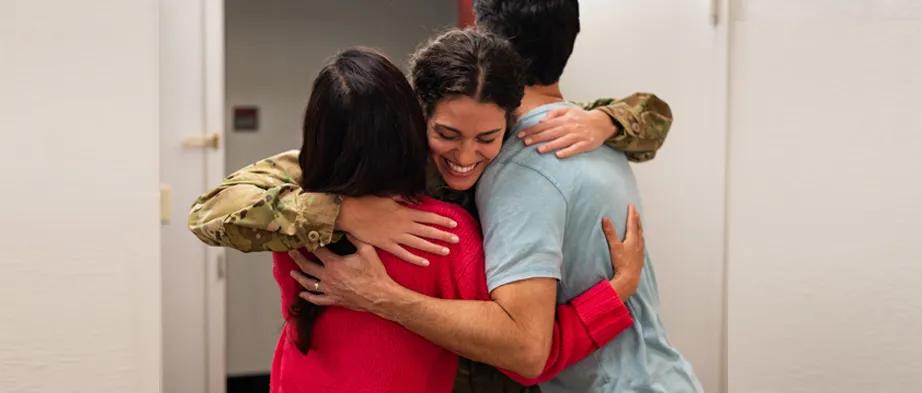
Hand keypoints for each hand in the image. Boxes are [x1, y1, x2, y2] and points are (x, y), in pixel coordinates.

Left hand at [288, 235, 397, 312]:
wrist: (380, 296)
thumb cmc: (374, 274)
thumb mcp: (367, 251)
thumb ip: (355, 239)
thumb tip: (346, 229)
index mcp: (334, 263)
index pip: (317, 251)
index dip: (310, 243)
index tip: (304, 238)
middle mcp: (328, 277)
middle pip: (307, 267)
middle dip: (298, 258)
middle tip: (291, 253)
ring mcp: (329, 290)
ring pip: (308, 283)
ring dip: (299, 277)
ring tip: (292, 272)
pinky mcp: (333, 300)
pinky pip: (316, 299)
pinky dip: (307, 297)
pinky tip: (302, 294)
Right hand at [336, 195, 458, 265]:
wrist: (350, 212)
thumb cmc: (367, 201)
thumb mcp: (388, 196)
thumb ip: (404, 198)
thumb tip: (416, 199)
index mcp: (405, 212)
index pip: (429, 216)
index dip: (442, 221)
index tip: (454, 224)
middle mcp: (403, 225)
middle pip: (428, 231)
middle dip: (443, 235)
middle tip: (457, 239)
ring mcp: (395, 236)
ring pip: (419, 244)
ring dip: (434, 248)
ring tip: (446, 251)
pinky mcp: (386, 245)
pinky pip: (403, 254)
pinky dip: (415, 259)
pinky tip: (425, 262)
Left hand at [518, 107, 617, 158]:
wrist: (602, 122)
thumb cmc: (582, 118)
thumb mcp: (568, 110)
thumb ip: (554, 114)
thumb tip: (541, 120)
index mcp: (564, 119)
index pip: (544, 125)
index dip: (532, 130)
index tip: (521, 134)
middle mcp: (570, 127)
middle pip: (551, 133)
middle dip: (537, 137)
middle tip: (525, 142)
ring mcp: (578, 136)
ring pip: (562, 141)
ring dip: (550, 145)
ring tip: (539, 150)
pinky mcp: (586, 144)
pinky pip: (576, 149)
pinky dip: (568, 151)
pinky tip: (559, 155)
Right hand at [601, 204, 644, 299]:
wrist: (629, 279)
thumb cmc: (622, 263)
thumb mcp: (614, 246)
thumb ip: (610, 232)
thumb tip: (605, 218)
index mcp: (633, 239)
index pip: (633, 222)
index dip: (632, 213)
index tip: (632, 205)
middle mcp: (639, 243)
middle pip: (639, 228)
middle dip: (637, 218)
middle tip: (636, 211)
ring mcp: (640, 251)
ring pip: (641, 236)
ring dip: (639, 228)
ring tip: (638, 224)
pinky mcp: (640, 258)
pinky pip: (642, 244)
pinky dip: (640, 238)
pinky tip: (639, 242)